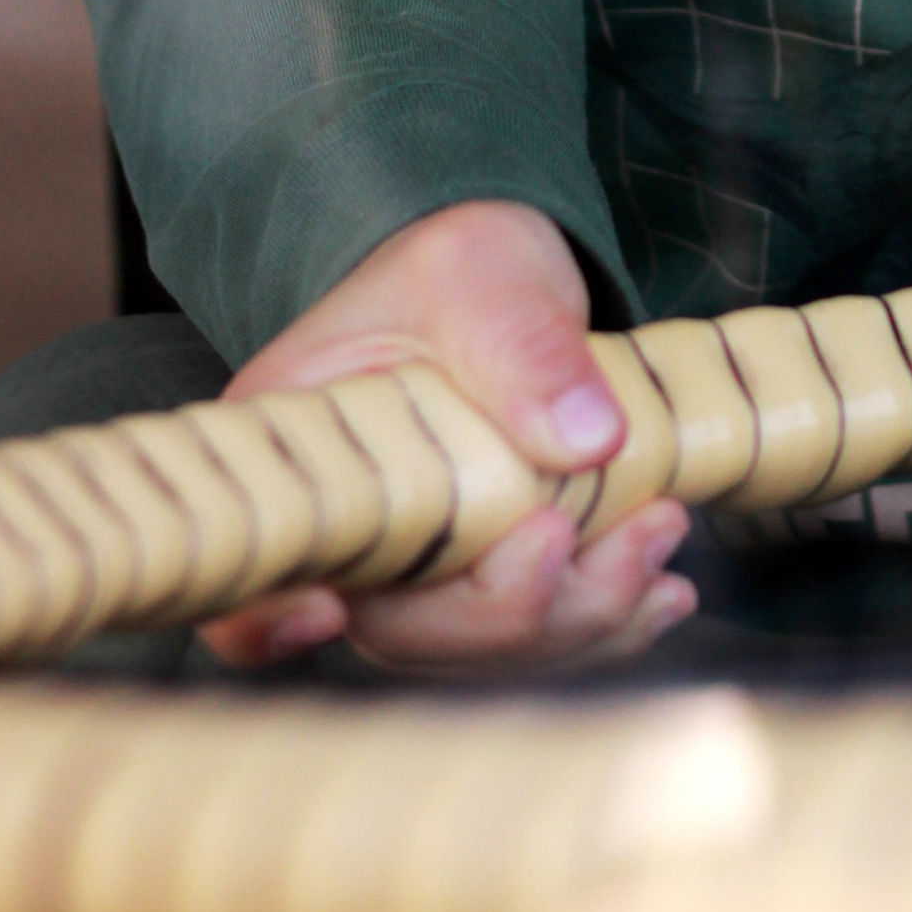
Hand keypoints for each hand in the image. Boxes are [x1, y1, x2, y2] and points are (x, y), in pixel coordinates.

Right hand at [200, 201, 696, 675]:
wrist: (509, 277)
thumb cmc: (464, 264)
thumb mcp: (482, 270)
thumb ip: (523, 343)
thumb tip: (588, 438)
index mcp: (296, 452)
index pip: (245, 570)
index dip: (266, 621)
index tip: (330, 611)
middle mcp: (344, 530)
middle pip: (396, 629)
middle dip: (513, 608)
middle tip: (624, 536)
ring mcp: (416, 568)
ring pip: (478, 647)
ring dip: (581, 616)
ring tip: (664, 536)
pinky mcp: (483, 578)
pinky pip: (534, 633)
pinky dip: (604, 621)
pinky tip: (665, 588)